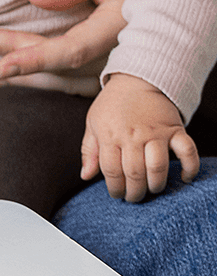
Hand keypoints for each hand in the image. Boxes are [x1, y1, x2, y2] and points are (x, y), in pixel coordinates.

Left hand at [0, 0, 127, 85]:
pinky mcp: (108, 60)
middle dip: (16, 58)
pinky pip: (73, 74)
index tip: (0, 64)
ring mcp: (112, 60)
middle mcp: (115, 51)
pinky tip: (18, 68)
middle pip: (58, 62)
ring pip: (63, 75)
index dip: (34, 59)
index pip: (69, 51)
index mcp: (117, 27)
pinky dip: (45, 72)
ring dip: (25, 69)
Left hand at [82, 73, 199, 200]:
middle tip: (135, 196)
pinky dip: (190, 168)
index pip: (111, 171)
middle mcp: (132, 135)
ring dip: (156, 184)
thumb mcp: (93, 123)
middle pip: (134, 174)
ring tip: (152, 188)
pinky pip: (188, 152)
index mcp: (110, 134)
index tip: (117, 194)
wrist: (137, 78)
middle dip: (134, 192)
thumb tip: (85, 176)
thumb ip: (89, 150)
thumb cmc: (112, 104)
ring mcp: (155, 132)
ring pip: (158, 167)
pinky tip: (184, 178)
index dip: (114, 188)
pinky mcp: (175, 129)